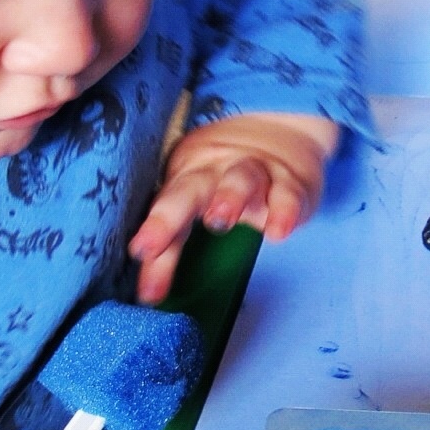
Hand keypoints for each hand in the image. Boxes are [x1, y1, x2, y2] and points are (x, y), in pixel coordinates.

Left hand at [129, 111, 338, 304]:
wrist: (281, 133)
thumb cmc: (223, 179)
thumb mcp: (192, 207)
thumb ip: (169, 252)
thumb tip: (148, 295)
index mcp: (186, 177)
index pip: (163, 207)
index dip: (152, 231)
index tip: (139, 254)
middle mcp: (216, 171)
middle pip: (190, 188)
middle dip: (169, 214)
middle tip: (152, 243)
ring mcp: (255, 173)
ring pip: (242, 178)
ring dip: (229, 196)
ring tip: (219, 219)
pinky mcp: (291, 184)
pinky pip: (288, 195)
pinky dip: (283, 211)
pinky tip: (278, 232)